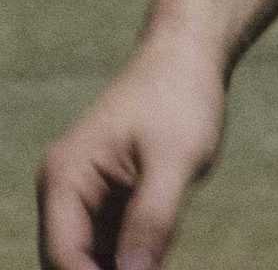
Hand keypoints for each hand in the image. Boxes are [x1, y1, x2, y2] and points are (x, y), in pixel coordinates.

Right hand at [36, 32, 225, 269]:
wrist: (190, 53)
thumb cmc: (181, 95)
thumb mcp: (175, 159)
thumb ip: (152, 220)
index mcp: (64, 178)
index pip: (64, 258)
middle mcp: (64, 190)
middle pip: (71, 262)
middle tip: (151, 268)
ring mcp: (85, 195)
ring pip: (92, 258)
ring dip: (120, 267)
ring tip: (154, 260)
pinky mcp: (109, 197)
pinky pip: (112, 244)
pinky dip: (131, 259)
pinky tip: (155, 259)